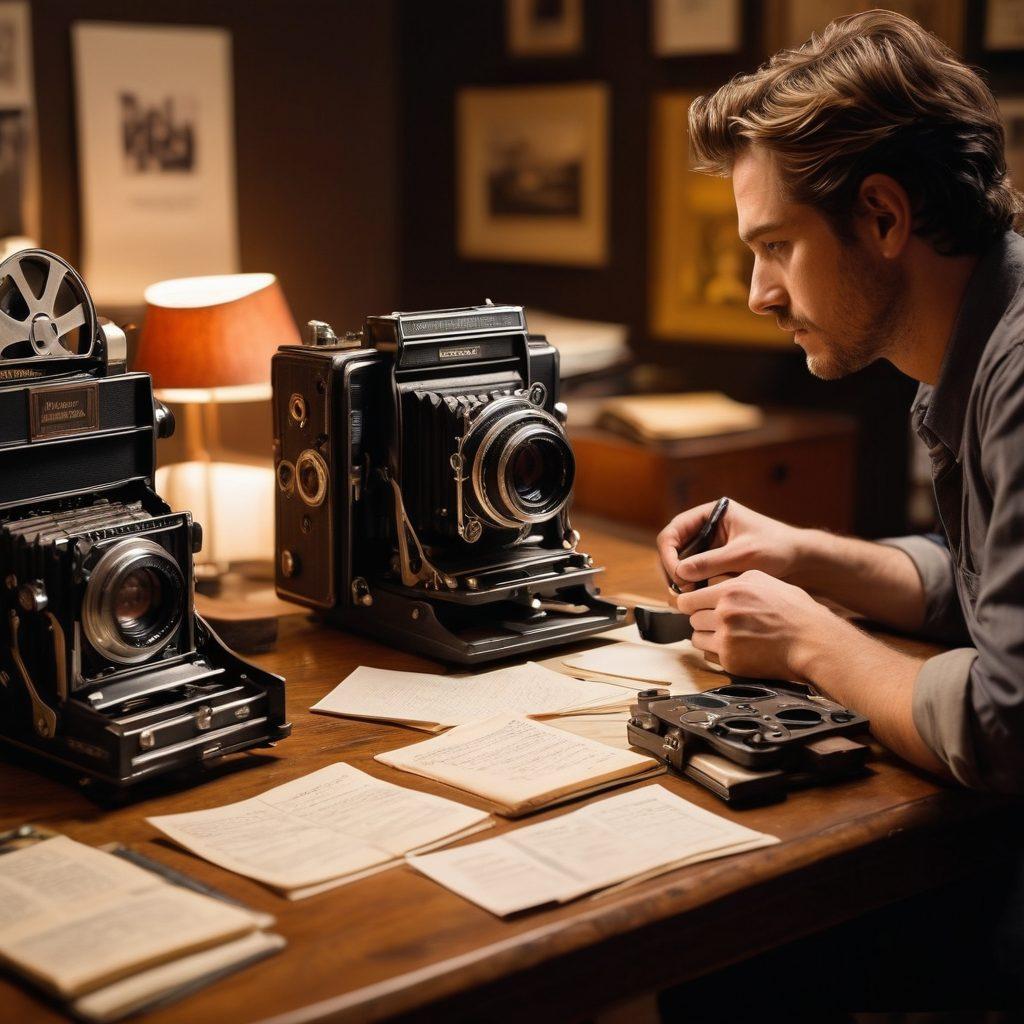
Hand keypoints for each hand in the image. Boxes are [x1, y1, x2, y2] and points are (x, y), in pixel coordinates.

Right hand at [657, 500, 806, 594]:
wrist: (798, 557)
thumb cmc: (775, 548)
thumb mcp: (743, 555)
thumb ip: (711, 562)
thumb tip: (680, 573)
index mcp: (710, 513)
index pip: (673, 531)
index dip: (669, 553)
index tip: (677, 575)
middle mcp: (704, 526)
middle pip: (672, 547)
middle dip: (673, 568)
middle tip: (682, 590)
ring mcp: (708, 543)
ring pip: (680, 561)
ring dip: (680, 578)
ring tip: (689, 595)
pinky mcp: (713, 559)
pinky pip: (693, 570)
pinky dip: (691, 583)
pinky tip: (696, 595)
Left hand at [674, 570, 833, 680]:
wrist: (813, 642)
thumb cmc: (793, 610)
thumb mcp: (763, 581)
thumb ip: (732, 580)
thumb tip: (708, 583)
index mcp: (731, 590)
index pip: (689, 597)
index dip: (693, 602)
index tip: (698, 606)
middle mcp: (725, 613)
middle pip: (692, 617)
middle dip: (702, 619)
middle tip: (719, 621)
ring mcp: (726, 638)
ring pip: (696, 637)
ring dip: (707, 637)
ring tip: (728, 635)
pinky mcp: (730, 660)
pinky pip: (708, 656)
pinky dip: (718, 653)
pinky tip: (737, 648)